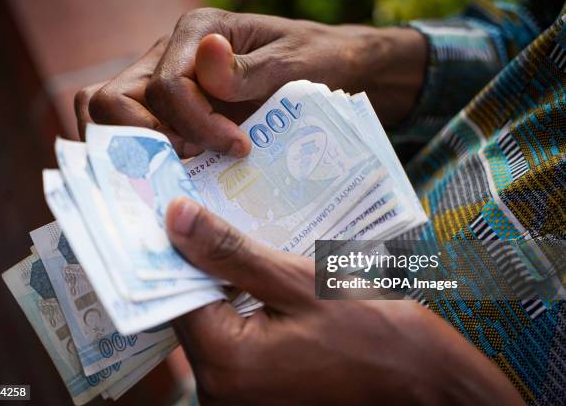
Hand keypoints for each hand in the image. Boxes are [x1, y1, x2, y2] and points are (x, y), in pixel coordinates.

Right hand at [73, 8, 426, 156]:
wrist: (332, 74)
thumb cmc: (318, 61)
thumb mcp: (295, 61)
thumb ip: (249, 68)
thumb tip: (206, 57)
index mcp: (195, 34)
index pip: (164, 87)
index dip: (194, 125)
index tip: (238, 147)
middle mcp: (166, 58)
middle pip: (110, 102)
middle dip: (142, 143)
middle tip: (190, 164)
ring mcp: (162, 89)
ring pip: (106, 119)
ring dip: (131, 154)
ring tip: (176, 176)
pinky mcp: (169, 118)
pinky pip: (130, 138)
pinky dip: (137, 162)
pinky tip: (171, 182)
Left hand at [165, 197, 523, 404]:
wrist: (427, 387)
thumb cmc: (375, 334)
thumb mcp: (300, 282)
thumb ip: (231, 254)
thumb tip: (175, 217)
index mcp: (225, 366)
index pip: (173, 296)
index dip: (175, 251)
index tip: (177, 213)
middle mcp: (221, 395)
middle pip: (191, 314)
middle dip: (202, 267)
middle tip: (214, 220)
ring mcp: (238, 402)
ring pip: (213, 328)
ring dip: (222, 288)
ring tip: (239, 244)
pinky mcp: (257, 400)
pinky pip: (234, 347)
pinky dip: (240, 313)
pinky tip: (256, 280)